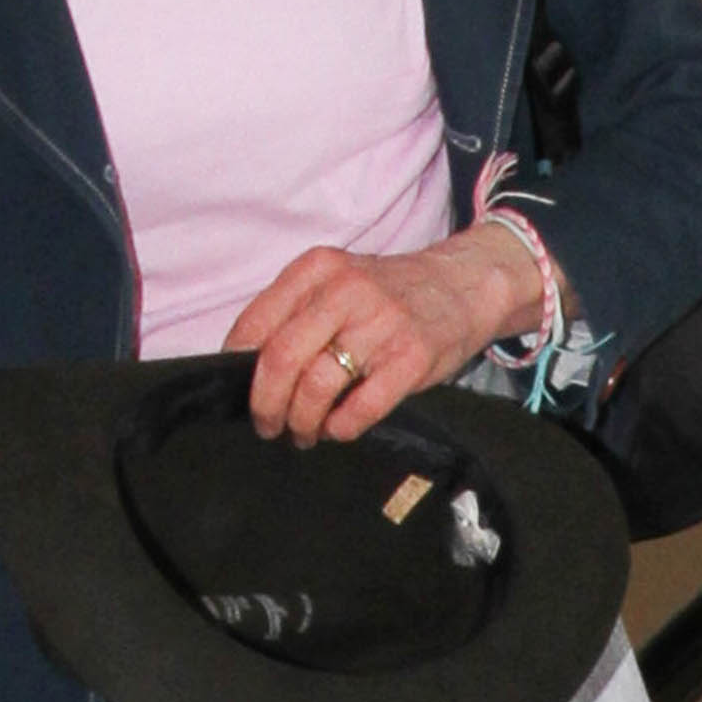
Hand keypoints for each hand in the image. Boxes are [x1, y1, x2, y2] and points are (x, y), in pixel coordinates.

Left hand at [225, 222, 568, 445]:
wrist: (463, 285)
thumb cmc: (387, 294)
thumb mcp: (336, 282)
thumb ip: (294, 312)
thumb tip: (245, 367)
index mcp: (317, 269)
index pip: (255, 324)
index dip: (238, 367)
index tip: (240, 391)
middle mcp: (345, 291)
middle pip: (279, 361)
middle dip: (265, 405)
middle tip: (267, 425)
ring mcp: (381, 324)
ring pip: (315, 388)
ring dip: (301, 422)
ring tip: (303, 432)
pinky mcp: (411, 358)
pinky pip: (359, 409)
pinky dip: (339, 428)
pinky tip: (338, 428)